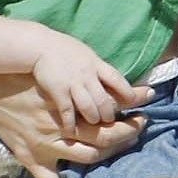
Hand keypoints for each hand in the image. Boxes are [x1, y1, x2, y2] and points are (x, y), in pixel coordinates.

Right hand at [0, 71, 143, 177]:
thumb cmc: (17, 76)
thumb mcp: (49, 73)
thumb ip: (74, 80)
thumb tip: (105, 78)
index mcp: (65, 103)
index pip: (106, 110)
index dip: (128, 111)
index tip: (144, 105)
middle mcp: (59, 126)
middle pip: (103, 135)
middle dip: (127, 132)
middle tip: (140, 126)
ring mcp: (45, 145)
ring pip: (88, 157)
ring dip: (109, 157)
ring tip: (122, 152)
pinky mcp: (31, 159)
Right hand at [30, 33, 152, 133]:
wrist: (36, 45)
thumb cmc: (61, 50)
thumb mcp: (85, 54)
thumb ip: (99, 70)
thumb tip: (114, 84)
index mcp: (96, 64)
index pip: (119, 80)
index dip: (131, 94)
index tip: (140, 101)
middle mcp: (88, 75)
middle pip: (107, 101)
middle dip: (113, 117)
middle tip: (118, 125)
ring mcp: (74, 84)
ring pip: (92, 110)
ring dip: (96, 122)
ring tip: (97, 129)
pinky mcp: (58, 91)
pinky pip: (69, 113)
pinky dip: (72, 125)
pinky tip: (72, 132)